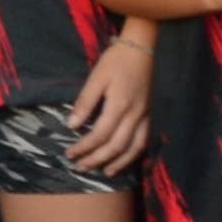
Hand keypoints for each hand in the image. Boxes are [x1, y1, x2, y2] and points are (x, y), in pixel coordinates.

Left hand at [68, 36, 153, 176]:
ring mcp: (146, 116)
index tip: (70, 153)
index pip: (100, 134)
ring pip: (134, 148)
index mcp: (120, 105)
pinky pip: (144, 141)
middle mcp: (136, 114)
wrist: (143, 48)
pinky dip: (134, 154)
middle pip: (116, 146)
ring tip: (103, 172)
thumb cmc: (116, 61)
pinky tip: (125, 160)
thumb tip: (72, 125)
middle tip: (80, 167)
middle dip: (97, 159)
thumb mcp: (96, 77)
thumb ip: (85, 102)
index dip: (84, 147)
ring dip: (118, 162)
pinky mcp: (151, 115)